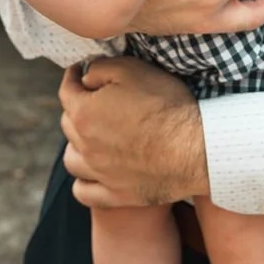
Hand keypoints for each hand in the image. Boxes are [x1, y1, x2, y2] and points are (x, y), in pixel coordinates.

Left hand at [60, 57, 208, 208]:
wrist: (196, 149)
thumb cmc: (166, 106)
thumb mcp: (132, 70)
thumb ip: (100, 68)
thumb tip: (86, 76)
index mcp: (84, 113)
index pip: (67, 90)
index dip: (74, 76)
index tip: (82, 71)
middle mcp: (85, 145)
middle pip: (68, 123)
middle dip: (77, 107)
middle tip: (94, 99)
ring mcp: (99, 173)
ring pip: (71, 158)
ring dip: (77, 144)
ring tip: (90, 136)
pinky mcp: (116, 194)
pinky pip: (84, 191)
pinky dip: (83, 181)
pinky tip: (93, 171)